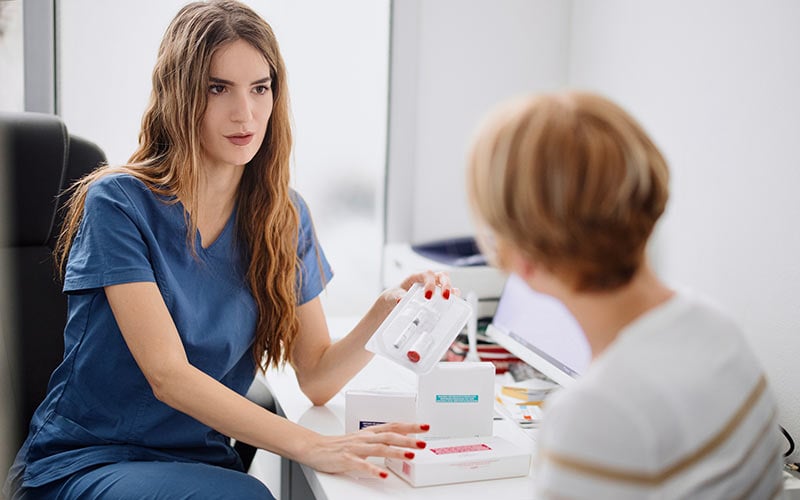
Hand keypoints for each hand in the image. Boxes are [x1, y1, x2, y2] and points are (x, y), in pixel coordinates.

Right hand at [300, 422, 429, 477]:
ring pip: (379, 448)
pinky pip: (362, 465)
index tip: (425, 427)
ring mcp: (356, 448)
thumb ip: (380, 439)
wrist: (315, 448)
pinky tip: (383, 475)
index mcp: (370, 433)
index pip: (393, 426)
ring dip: (396, 452)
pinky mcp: (347, 459)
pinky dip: (373, 470)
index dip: (410, 426)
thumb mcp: (363, 439)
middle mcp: (365, 438)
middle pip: (390, 436)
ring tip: (410, 456)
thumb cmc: (340, 445)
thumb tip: (400, 439)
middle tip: (423, 443)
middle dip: (408, 439)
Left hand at [380, 270, 457, 307]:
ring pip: (447, 283)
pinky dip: (453, 298)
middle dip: (446, 285)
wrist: (393, 301)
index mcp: (417, 277)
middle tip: (445, 296)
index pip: (427, 275)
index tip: (428, 296)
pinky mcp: (437, 296)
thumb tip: (401, 299)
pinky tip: (454, 305)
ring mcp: (434, 287)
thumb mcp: (393, 295)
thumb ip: (397, 296)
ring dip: (452, 290)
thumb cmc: (395, 295)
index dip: (430, 283)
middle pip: (441, 276)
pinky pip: (448, 294)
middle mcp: (427, 280)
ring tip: (453, 299)